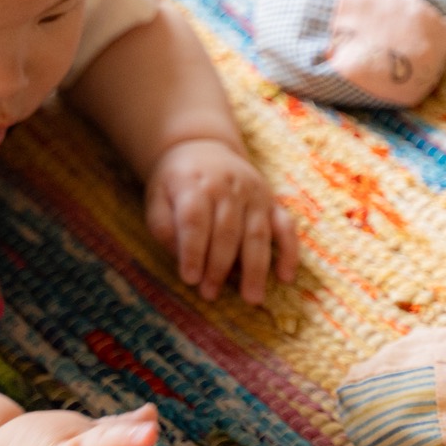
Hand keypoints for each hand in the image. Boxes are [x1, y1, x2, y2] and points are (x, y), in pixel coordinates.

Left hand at [145, 137, 297, 303]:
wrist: (202, 147)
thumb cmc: (176, 182)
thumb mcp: (156, 197)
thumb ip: (163, 226)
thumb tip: (180, 257)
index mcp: (195, 184)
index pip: (195, 220)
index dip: (193, 251)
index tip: (189, 279)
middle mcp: (228, 187)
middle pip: (227, 231)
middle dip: (219, 266)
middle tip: (210, 294)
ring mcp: (254, 193)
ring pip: (257, 234)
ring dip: (255, 268)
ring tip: (251, 298)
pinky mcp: (271, 201)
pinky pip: (286, 226)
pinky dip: (289, 252)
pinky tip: (285, 277)